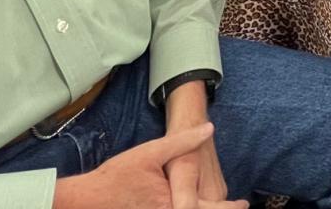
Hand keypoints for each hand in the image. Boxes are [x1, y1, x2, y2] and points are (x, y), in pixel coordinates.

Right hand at [51, 124, 244, 208]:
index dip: (229, 208)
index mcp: (173, 204)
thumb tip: (208, 129)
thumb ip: (182, 141)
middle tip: (237, 207)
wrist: (88, 199)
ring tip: (213, 206)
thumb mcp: (151, 153)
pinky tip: (188, 205)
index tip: (242, 204)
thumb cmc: (117, 177)